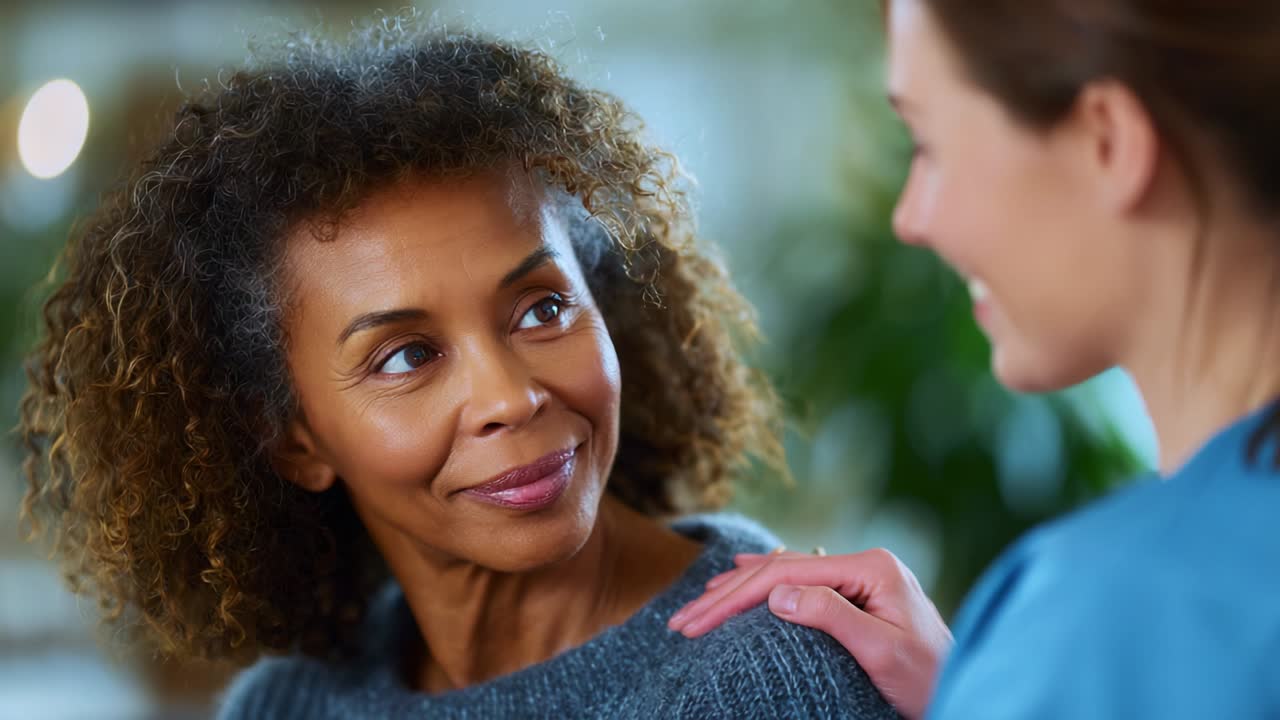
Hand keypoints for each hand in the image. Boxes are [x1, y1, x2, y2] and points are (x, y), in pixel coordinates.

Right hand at [667, 548, 952, 719]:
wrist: (966, 693)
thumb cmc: (930, 681)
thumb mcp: (882, 652)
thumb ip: (832, 616)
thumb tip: (777, 594)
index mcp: (871, 567)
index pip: (786, 575)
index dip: (735, 598)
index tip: (697, 622)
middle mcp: (865, 564)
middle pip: (780, 571)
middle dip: (726, 596)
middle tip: (682, 621)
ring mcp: (862, 577)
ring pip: (785, 575)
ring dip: (739, 589)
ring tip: (698, 602)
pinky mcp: (859, 594)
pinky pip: (801, 582)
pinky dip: (766, 584)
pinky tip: (743, 573)